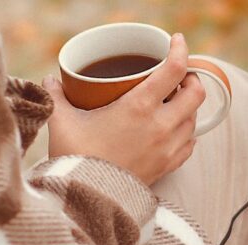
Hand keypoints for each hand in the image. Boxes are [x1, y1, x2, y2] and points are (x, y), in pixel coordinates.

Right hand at [45, 33, 205, 185]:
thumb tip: (51, 82)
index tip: (177, 41)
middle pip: (196, 93)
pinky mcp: (168, 166)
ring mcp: (169, 148)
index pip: (174, 69)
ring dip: (188, 106)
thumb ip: (58, 96)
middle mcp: (162, 126)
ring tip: (172, 101)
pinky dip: (186, 132)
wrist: (88, 200)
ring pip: (194, 119)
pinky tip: (173, 129)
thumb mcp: (62, 120)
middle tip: (178, 75)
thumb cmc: (75, 158)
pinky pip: (190, 144)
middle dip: (191, 79)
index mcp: (140, 107)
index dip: (181, 50)